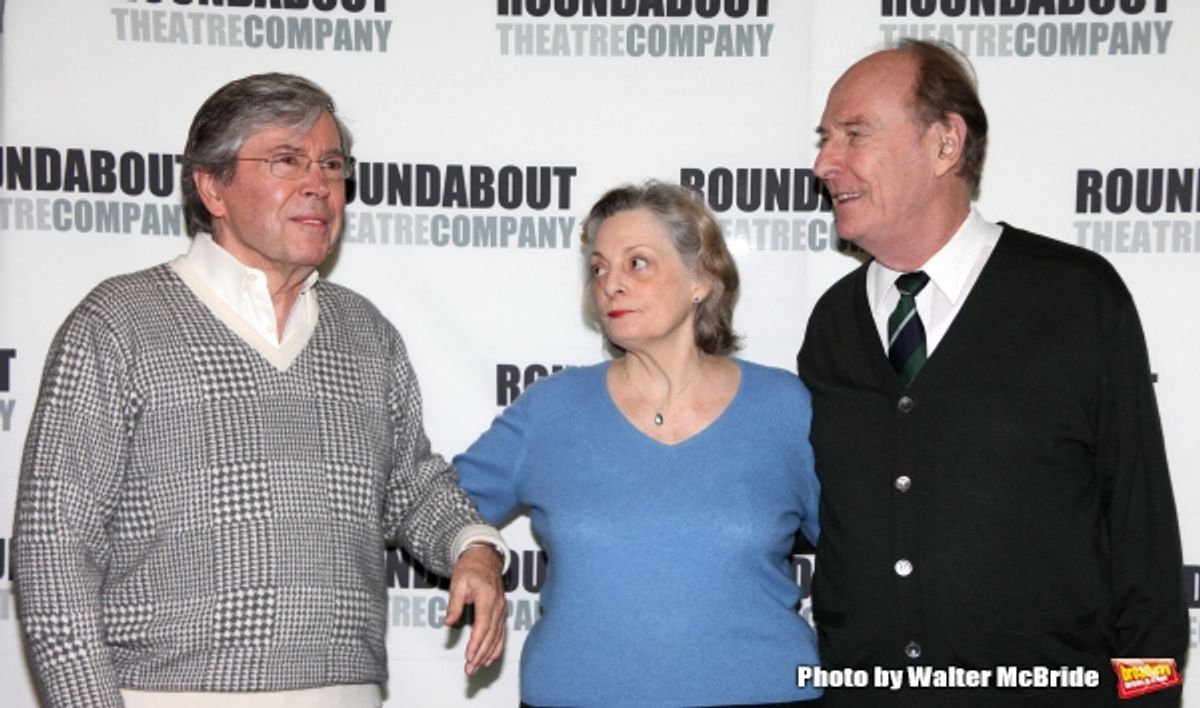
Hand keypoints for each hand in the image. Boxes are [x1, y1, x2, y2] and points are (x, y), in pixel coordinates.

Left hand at [445, 545, 506, 674]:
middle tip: (470, 668)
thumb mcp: (458, 582)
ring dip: (488, 654)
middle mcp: (498, 605)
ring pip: (498, 637)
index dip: (477, 642)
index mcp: (488, 596)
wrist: (485, 557)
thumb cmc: (471, 567)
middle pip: (491, 635)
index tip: (469, 655)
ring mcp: (502, 609)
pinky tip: (489, 658)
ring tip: (477, 667)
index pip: (483, 624)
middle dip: (480, 654)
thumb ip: (454, 603)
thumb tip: (448, 621)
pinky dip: (496, 648)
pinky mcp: (502, 612)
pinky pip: (501, 633)